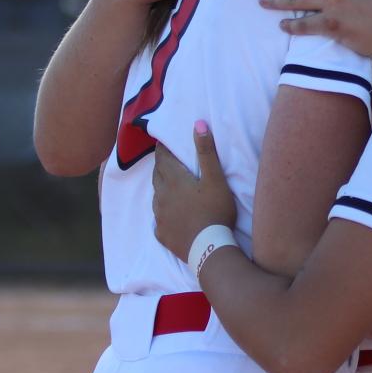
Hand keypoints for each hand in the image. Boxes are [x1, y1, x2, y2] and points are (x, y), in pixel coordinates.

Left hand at [152, 122, 237, 258]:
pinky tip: (167, 216)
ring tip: (168, 186)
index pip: (163, 159)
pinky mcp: (162, 234)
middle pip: (157, 176)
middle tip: (166, 161)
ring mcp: (160, 216)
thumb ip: (206, 152)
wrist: (209, 248)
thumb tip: (198, 124)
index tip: (163, 143)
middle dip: (161, 166)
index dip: (162, 149)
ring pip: (156, 197)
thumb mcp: (215, 179)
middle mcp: (162, 196)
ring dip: (161, 189)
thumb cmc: (215, 210)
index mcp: (173, 180)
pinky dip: (162, 214)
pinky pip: (158, 220)